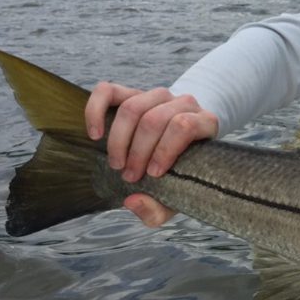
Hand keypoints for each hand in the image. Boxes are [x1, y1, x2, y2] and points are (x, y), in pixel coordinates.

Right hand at [85, 82, 218, 227]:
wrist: (184, 143)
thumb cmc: (183, 171)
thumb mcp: (178, 194)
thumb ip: (158, 208)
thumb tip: (132, 201)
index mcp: (205, 122)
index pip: (184, 125)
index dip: (165, 150)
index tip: (153, 175)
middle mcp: (183, 103)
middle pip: (155, 120)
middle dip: (138, 152)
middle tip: (129, 177)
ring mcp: (158, 95)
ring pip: (133, 107)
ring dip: (119, 140)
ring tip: (117, 164)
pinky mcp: (133, 92)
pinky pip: (108, 91)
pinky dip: (96, 110)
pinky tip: (95, 135)